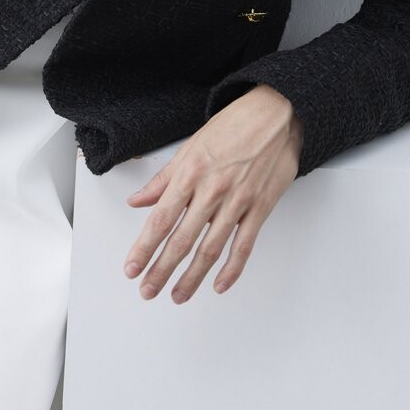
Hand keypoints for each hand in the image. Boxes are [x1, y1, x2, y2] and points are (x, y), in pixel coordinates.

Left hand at [122, 84, 303, 303]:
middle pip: (182, 239)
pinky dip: (232, 269)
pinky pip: (244, 244)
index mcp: (191, 172)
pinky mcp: (261, 207)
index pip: (161, 218)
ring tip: (178, 295)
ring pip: (211, 248)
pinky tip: (219, 285)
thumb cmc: (234, 125)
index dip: (144, 247)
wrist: (277, 113)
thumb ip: (163, 178)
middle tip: (148, 290)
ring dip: (192, 276)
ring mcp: (238, 200)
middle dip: (162, 270)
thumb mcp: (190, 146)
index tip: (132, 268)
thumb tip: (137, 201)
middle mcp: (212, 189)